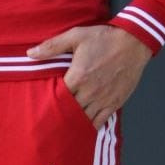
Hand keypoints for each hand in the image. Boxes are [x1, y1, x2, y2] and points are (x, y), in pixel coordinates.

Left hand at [27, 25, 152, 129]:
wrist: (134, 42)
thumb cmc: (104, 38)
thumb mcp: (76, 36)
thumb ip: (52, 46)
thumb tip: (30, 53)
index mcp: (78, 76)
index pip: (58, 97)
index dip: (48, 103)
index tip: (40, 106)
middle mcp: (90, 92)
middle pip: (69, 111)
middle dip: (59, 115)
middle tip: (48, 121)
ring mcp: (103, 99)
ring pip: (84, 119)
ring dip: (73, 123)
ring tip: (62, 128)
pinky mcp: (114, 103)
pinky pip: (100, 121)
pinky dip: (90, 126)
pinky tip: (82, 128)